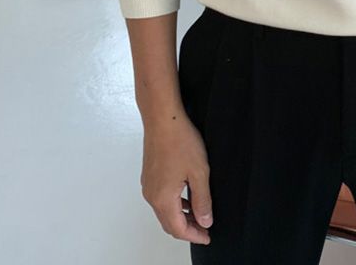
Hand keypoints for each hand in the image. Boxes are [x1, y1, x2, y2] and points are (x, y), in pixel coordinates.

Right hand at [140, 114, 213, 244]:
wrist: (163, 119)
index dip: (194, 235)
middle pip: (168, 223)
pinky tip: (187, 198)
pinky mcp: (149, 175)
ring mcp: (148, 185)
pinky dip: (174, 204)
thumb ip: (202, 200)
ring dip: (180, 217)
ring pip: (164, 211)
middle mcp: (151, 196)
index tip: (208, 236)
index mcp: (162, 199)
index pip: (178, 229)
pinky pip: (161, 198)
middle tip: (205, 229)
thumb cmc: (179, 141)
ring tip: (199, 215)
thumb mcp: (199, 172)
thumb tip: (205, 221)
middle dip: (187, 229)